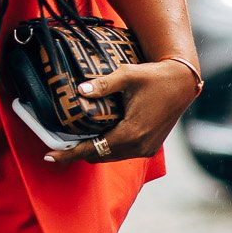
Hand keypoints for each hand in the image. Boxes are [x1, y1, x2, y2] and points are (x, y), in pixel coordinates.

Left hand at [45, 60, 199, 165]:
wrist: (182, 83)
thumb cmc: (154, 76)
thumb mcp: (127, 75)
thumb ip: (103, 85)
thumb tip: (79, 90)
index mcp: (130, 133)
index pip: (92, 149)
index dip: (68, 154)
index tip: (49, 157)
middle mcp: (138, 147)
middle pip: (99, 156)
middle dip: (78, 152)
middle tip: (58, 146)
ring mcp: (146, 149)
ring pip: (111, 156)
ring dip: (94, 151)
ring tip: (74, 142)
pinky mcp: (150, 148)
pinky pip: (122, 153)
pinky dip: (108, 148)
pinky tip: (98, 137)